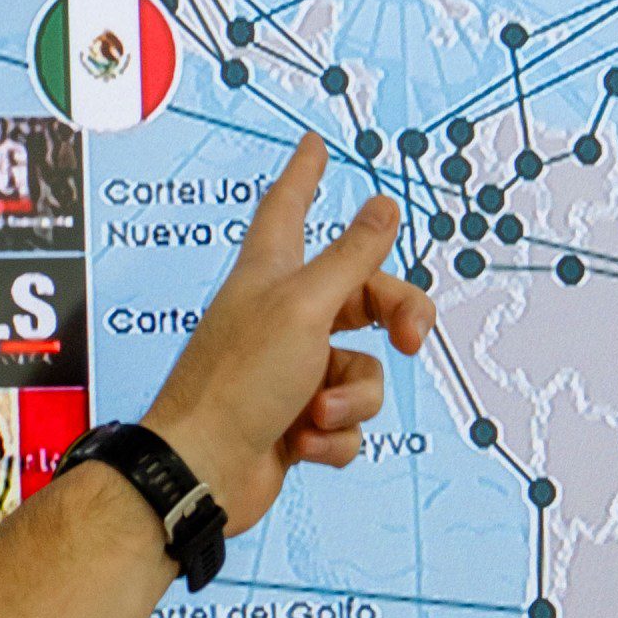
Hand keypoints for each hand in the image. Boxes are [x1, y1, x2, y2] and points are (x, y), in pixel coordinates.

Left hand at [142, 134, 436, 535]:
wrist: (204, 472)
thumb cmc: (239, 382)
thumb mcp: (307, 308)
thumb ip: (353, 258)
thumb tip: (384, 204)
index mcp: (272, 273)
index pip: (290, 206)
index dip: (306, 174)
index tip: (313, 145)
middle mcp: (281, 315)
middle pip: (363, 295)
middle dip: (395, 317)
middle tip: (412, 337)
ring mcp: (290, 370)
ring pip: (362, 369)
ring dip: (351, 397)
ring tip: (313, 414)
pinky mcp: (296, 421)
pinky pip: (346, 421)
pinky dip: (333, 437)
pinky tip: (300, 443)